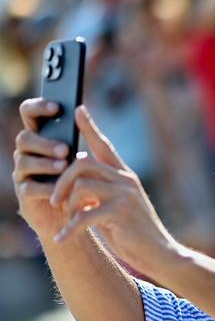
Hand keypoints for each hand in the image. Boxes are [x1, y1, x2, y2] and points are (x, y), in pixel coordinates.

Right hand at [12, 99, 72, 239]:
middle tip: (65, 149)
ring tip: (64, 166)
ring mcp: (23, 173)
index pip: (30, 114)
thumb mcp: (85, 158)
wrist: (78, 214)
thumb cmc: (81, 180)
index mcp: (42, 138)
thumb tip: (81, 109)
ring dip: (45, 163)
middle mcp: (28, 153)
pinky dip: (45, 187)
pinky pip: (29, 187)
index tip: (57, 106)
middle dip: (44, 142)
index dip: (38, 107)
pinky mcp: (25, 194)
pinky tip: (59, 189)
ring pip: (24, 161)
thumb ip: (82, 136)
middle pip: (24, 138)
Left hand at [47, 106, 181, 276]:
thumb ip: (99, 193)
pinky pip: (85, 214)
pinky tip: (63, 239)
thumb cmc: (135, 233)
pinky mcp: (121, 213)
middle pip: (83, 162)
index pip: (104, 145)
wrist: (160, 254)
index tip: (77, 109)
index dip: (90, 127)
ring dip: (67, 205)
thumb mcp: (116, 208)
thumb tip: (75, 186)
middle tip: (55, 200)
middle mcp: (126, 180)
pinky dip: (70, 228)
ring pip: (81, 186)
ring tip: (65, 223)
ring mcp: (125, 195)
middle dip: (61, 179)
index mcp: (125, 176)